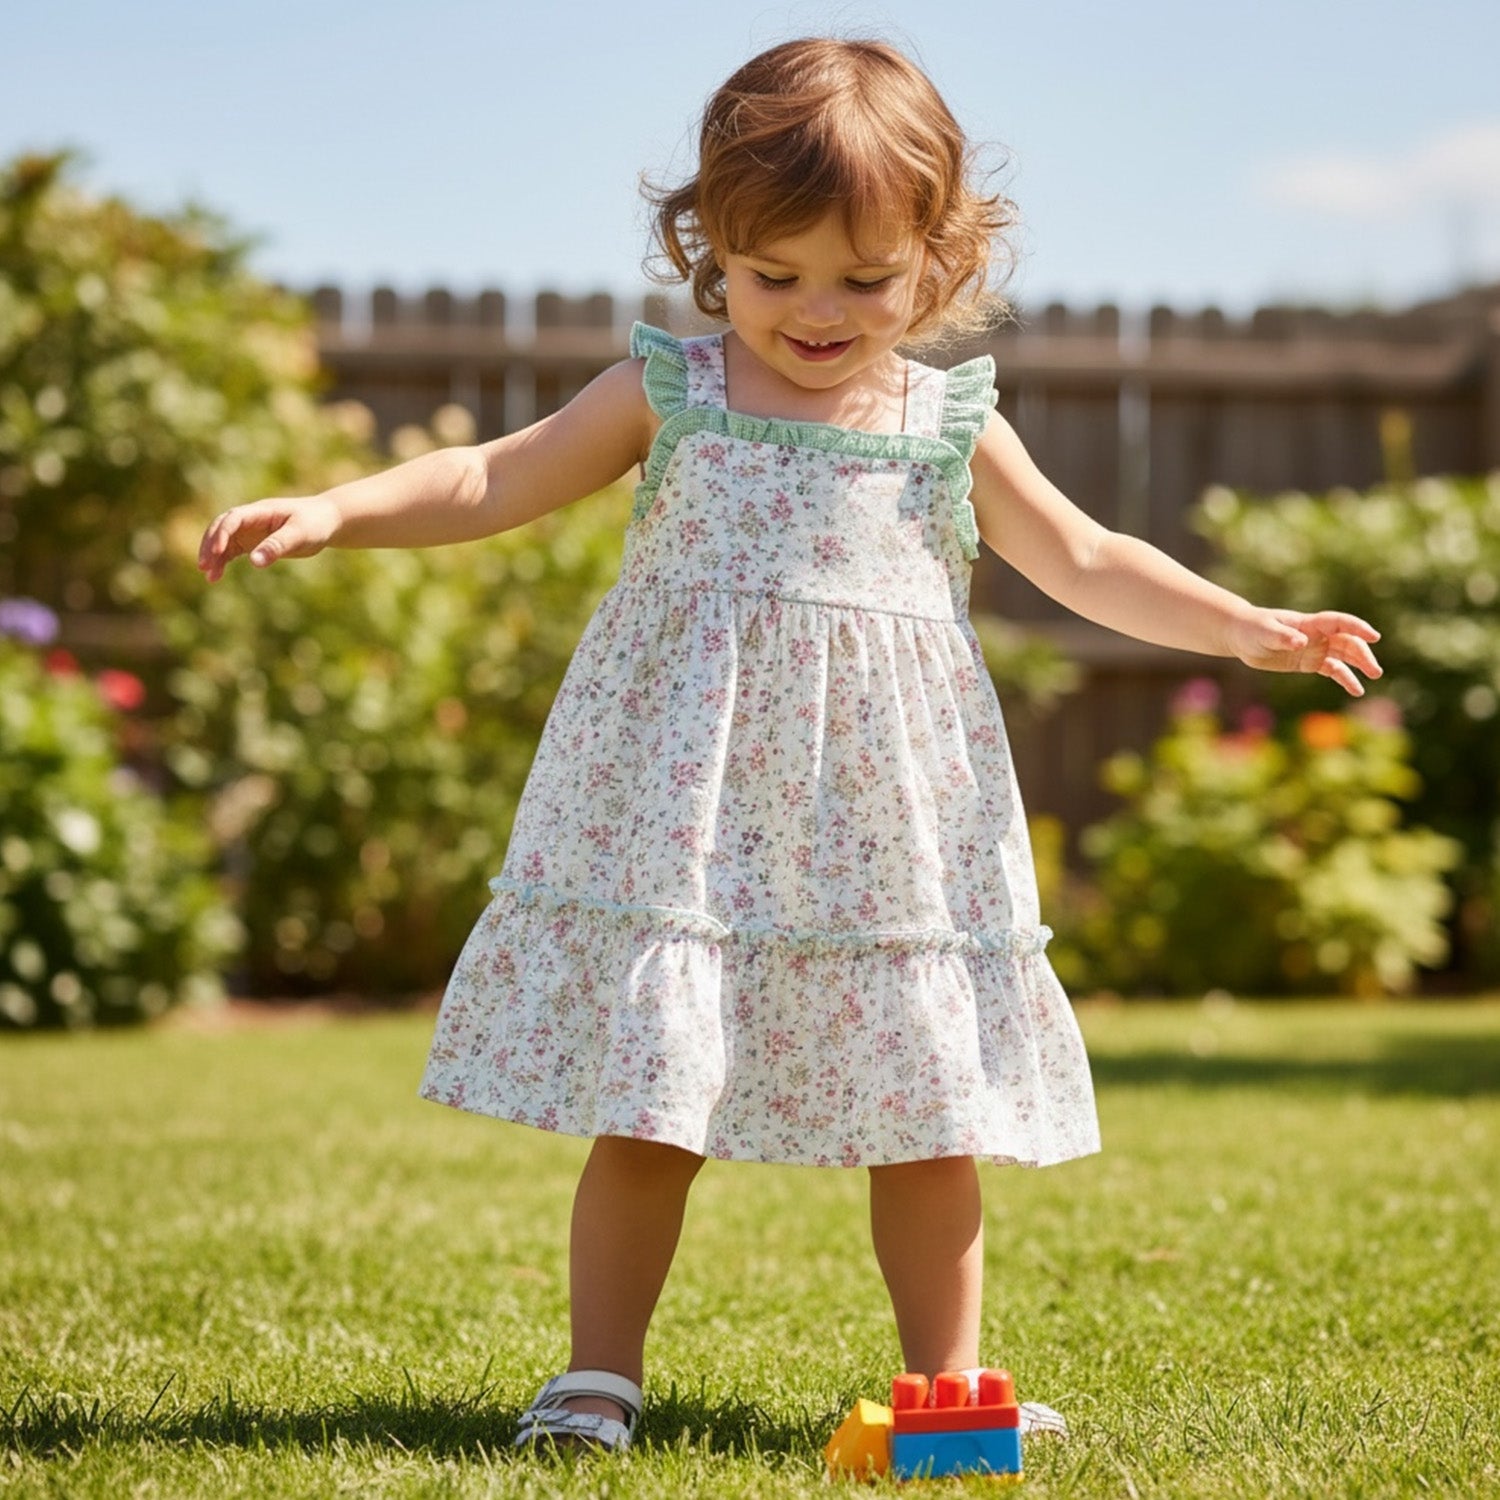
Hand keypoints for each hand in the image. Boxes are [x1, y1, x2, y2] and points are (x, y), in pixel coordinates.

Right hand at [197, 497, 339, 582]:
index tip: (218, 553)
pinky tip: (216, 576)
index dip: (223, 534)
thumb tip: (254, 562)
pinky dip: (222, 562)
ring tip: (209, 576)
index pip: (234, 519)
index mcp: (261, 511)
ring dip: (213, 556)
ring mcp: (250, 530)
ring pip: (224, 540)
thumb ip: (277, 546)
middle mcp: (251, 518)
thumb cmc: (315, 524)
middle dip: (210, 545)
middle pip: (221, 527)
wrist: (326, 521)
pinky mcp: (253, 542)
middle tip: (204, 566)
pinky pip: (232, 551)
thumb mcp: (300, 535)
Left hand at [1228, 608, 1382, 695]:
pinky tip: (1357, 690)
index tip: (1374, 637)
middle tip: (1374, 671)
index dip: (1357, 628)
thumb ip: (1282, 636)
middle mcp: (1317, 635)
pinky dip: (1345, 678)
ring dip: (1359, 665)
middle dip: (1362, 654)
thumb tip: (1301, 642)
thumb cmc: (1252, 629)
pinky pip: (1332, 670)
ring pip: (1344, 656)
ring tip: (1373, 677)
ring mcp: (1315, 648)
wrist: (1241, 636)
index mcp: (1309, 624)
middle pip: (1347, 642)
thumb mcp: (1264, 632)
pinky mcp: (1309, 663)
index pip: (1338, 623)